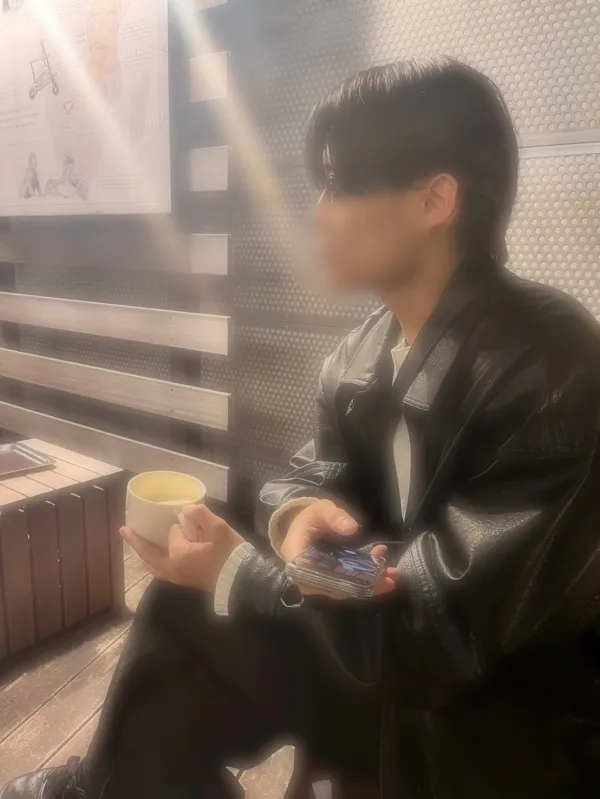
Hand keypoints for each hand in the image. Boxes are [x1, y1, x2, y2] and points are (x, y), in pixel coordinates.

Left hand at [120, 505, 243, 592]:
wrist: (241, 580)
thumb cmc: (230, 554)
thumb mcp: (219, 529)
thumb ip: (200, 514)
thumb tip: (185, 509)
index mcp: (179, 554)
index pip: (172, 533)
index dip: (181, 525)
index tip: (191, 521)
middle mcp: (173, 568)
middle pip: (148, 554)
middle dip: (136, 542)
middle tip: (124, 530)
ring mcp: (177, 578)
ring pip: (153, 565)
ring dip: (142, 554)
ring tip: (134, 544)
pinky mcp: (184, 583)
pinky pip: (160, 571)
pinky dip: (152, 563)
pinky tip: (153, 559)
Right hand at [280, 499, 399, 598]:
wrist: (307, 526)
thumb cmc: (311, 518)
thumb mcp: (321, 510)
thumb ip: (334, 516)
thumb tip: (352, 528)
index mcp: (296, 557)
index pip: (313, 576)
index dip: (339, 578)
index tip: (364, 575)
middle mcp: (305, 576)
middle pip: (334, 586)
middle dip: (364, 583)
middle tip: (389, 578)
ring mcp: (319, 582)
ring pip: (344, 589)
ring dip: (370, 585)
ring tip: (392, 575)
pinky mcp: (331, 582)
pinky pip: (349, 586)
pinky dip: (368, 581)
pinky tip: (386, 571)